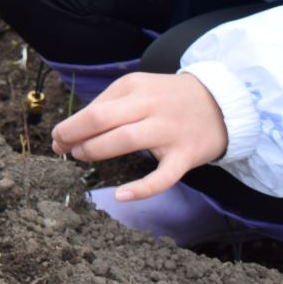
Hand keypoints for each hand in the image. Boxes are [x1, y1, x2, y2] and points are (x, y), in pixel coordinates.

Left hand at [52, 72, 227, 200]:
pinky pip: (163, 176)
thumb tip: (73, 129)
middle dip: (74, 136)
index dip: (70, 127)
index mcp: (135, 87)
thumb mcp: (139, 89)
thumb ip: (109, 105)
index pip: (93, 109)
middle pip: (102, 120)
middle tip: (63, 149)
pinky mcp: (186, 155)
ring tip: (82, 157)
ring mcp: (169, 131)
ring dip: (95, 151)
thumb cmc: (169, 98)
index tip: (58, 139)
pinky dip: (142, 188)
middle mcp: (151, 106)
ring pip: (125, 140)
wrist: (224, 103)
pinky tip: (121, 195)